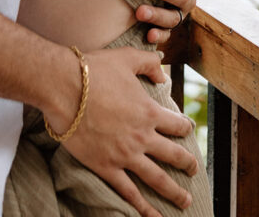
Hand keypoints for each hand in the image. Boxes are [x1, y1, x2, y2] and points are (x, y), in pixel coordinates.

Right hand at [60, 47, 195, 215]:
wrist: (64, 87)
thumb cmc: (94, 70)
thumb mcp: (127, 57)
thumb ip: (149, 63)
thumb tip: (163, 73)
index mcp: (149, 111)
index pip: (177, 124)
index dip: (186, 127)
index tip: (189, 130)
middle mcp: (142, 137)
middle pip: (174, 155)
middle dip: (187, 165)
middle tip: (194, 171)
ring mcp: (125, 155)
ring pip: (157, 179)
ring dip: (174, 192)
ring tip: (185, 202)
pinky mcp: (106, 167)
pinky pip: (129, 192)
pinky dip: (142, 207)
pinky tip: (153, 216)